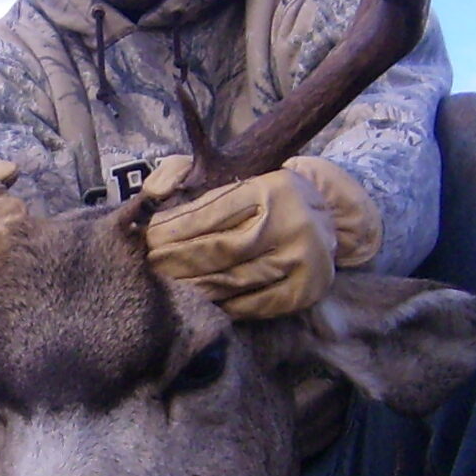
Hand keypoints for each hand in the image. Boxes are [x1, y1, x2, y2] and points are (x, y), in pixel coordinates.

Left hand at [139, 156, 378, 318]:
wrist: (325, 216)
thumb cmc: (262, 194)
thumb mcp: (228, 169)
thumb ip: (181, 170)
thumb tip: (151, 193)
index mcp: (271, 189)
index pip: (212, 213)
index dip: (175, 229)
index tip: (150, 239)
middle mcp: (291, 224)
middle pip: (219, 251)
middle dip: (177, 261)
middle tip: (153, 266)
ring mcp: (302, 261)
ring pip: (233, 282)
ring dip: (194, 287)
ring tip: (169, 285)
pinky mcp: (304, 291)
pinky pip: (253, 305)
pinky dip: (223, 305)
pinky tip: (203, 301)